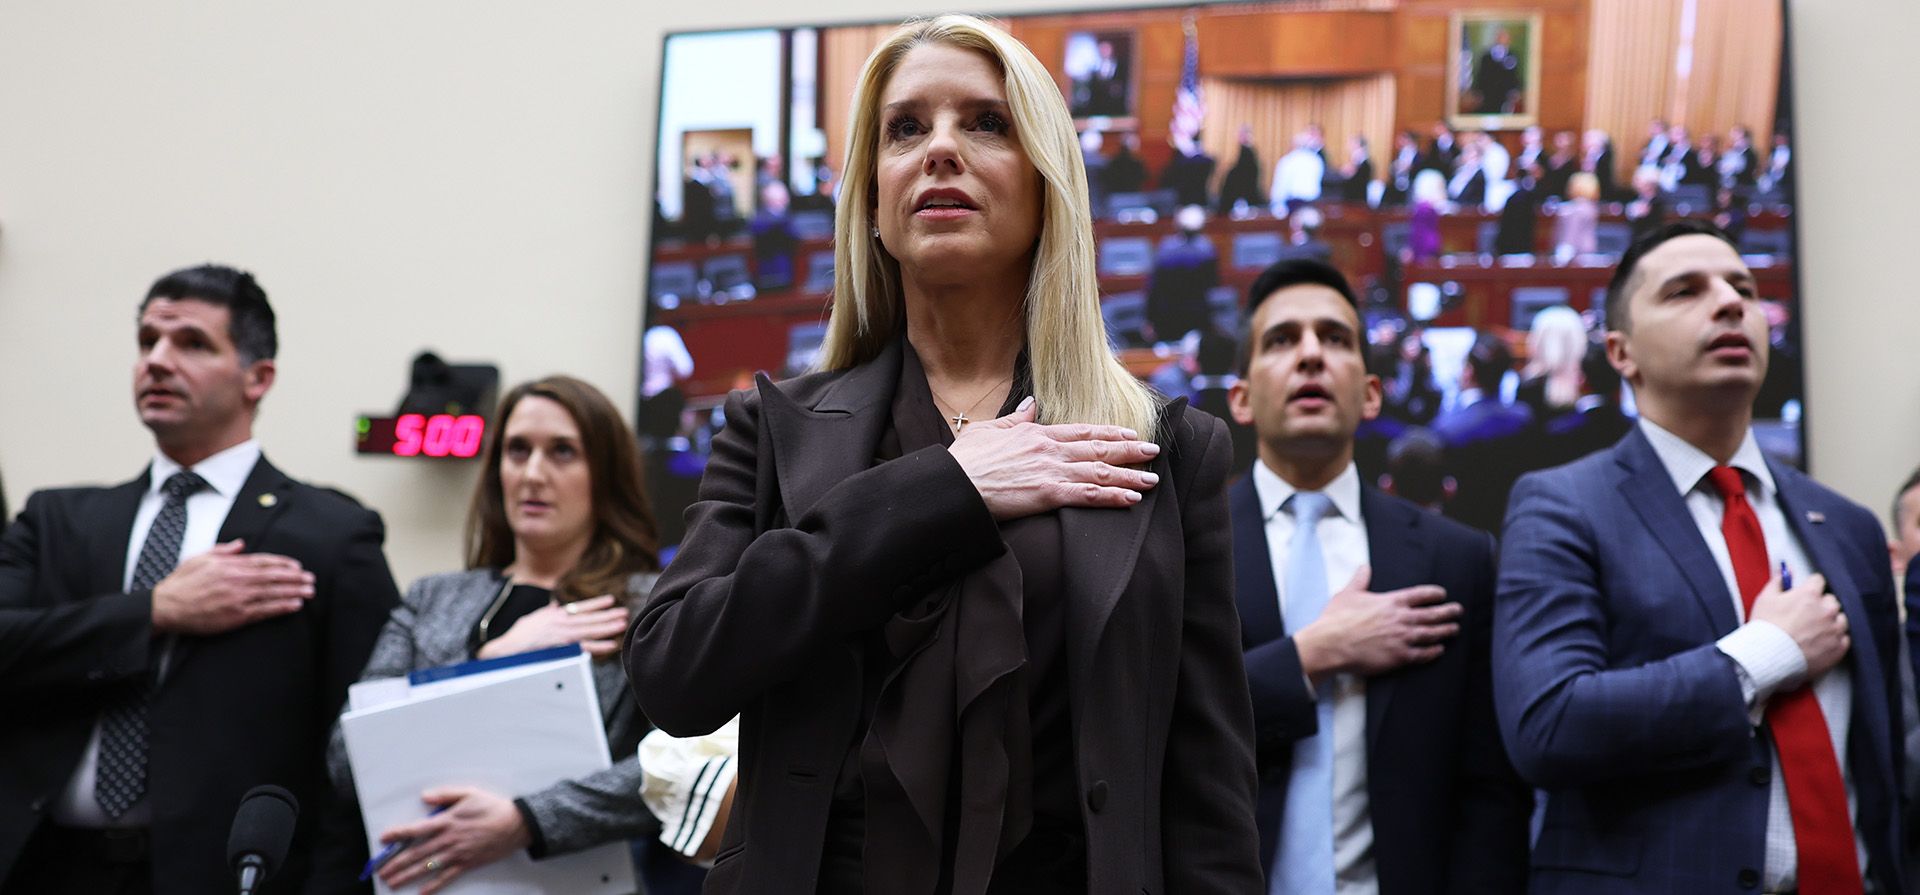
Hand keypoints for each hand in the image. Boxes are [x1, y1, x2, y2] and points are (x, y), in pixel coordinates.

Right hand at [150, 540, 313, 634]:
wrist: (166, 607)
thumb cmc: (181, 583)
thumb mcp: (200, 558)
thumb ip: (223, 550)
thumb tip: (240, 544)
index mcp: (230, 565)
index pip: (264, 561)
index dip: (283, 563)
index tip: (297, 566)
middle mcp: (238, 580)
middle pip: (274, 576)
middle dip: (295, 577)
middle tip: (311, 579)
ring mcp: (239, 598)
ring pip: (273, 593)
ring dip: (294, 591)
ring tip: (309, 591)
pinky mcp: (237, 616)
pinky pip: (265, 611)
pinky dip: (282, 607)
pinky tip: (295, 605)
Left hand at [377, 786, 531, 893]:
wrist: (515, 824)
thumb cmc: (492, 807)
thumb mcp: (468, 793)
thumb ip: (445, 795)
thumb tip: (424, 797)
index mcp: (447, 821)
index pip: (417, 829)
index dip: (399, 834)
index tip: (384, 839)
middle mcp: (449, 839)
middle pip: (417, 853)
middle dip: (397, 863)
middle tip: (381, 871)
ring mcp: (458, 853)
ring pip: (428, 867)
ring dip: (408, 876)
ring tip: (393, 883)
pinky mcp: (467, 863)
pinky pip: (447, 876)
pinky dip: (434, 886)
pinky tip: (422, 892)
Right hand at [474, 593, 628, 659]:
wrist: (507, 649)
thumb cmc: (518, 636)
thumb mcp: (533, 618)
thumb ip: (546, 613)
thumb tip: (553, 608)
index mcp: (555, 615)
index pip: (580, 607)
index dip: (597, 604)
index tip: (610, 600)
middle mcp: (561, 623)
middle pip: (590, 618)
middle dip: (608, 615)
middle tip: (624, 613)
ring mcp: (563, 636)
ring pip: (591, 630)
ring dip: (608, 627)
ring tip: (622, 624)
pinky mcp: (562, 650)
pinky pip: (585, 648)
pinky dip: (599, 646)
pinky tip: (612, 645)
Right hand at [947, 398, 1161, 520]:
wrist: (955, 484)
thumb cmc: (965, 460)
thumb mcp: (988, 429)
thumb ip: (1016, 418)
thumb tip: (1032, 405)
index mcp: (1036, 434)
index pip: (1081, 431)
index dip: (1109, 432)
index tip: (1129, 433)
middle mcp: (1049, 450)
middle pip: (1098, 448)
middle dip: (1130, 450)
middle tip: (1153, 451)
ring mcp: (1051, 472)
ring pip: (1100, 472)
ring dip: (1129, 475)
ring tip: (1152, 479)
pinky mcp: (1048, 494)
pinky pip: (1088, 495)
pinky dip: (1113, 496)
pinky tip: (1131, 498)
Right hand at [1294, 566, 1460, 683]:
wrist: (1331, 644)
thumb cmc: (1337, 619)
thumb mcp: (1348, 593)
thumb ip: (1360, 580)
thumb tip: (1364, 567)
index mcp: (1391, 601)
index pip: (1419, 595)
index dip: (1433, 594)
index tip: (1442, 594)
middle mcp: (1401, 618)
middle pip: (1431, 614)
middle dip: (1447, 612)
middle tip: (1458, 611)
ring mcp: (1402, 638)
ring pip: (1431, 634)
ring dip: (1445, 631)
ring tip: (1454, 629)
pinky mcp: (1399, 656)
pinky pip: (1422, 654)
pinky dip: (1433, 652)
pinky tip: (1439, 650)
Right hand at [1748, 572, 1849, 677]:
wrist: (1769, 658)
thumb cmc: (1765, 628)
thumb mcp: (1765, 599)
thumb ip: (1778, 582)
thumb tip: (1785, 572)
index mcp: (1810, 594)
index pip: (1818, 581)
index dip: (1809, 587)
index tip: (1804, 594)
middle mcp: (1827, 610)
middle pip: (1831, 600)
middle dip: (1821, 605)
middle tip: (1806, 615)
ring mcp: (1835, 629)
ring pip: (1841, 619)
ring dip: (1831, 622)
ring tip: (1814, 631)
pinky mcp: (1838, 648)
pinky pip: (1844, 639)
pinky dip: (1835, 640)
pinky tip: (1820, 643)